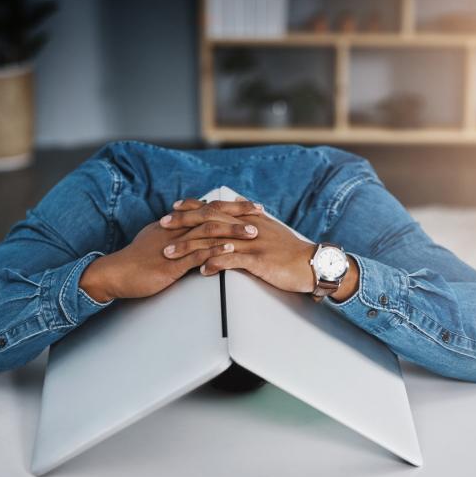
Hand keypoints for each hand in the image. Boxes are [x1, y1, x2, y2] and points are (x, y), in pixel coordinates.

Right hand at [80, 198, 263, 301]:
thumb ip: (176, 235)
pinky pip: (196, 255)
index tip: (250, 205)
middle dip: (239, 213)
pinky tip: (230, 251)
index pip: (207, 208)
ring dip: (233, 232)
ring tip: (253, 233)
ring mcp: (174, 246)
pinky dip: (214, 252)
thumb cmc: (136, 261)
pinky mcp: (171, 264)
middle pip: (212, 215)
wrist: (115, 273)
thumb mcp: (157, 241)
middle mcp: (176, 230)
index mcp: (175, 224)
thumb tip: (191, 230)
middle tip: (260, 211)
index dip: (230, 206)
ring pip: (207, 233)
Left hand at [166, 198, 359, 300]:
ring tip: (171, 253)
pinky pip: (233, 260)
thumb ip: (249, 229)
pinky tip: (201, 270)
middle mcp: (248, 227)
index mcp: (248, 220)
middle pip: (210, 219)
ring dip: (191, 246)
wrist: (313, 263)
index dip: (194, 206)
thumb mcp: (269, 234)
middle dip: (184, 222)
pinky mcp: (259, 260)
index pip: (216, 208)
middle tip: (162, 225)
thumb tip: (232, 229)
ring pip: (216, 240)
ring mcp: (253, 243)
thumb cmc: (290, 252)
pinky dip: (215, 263)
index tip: (174, 208)